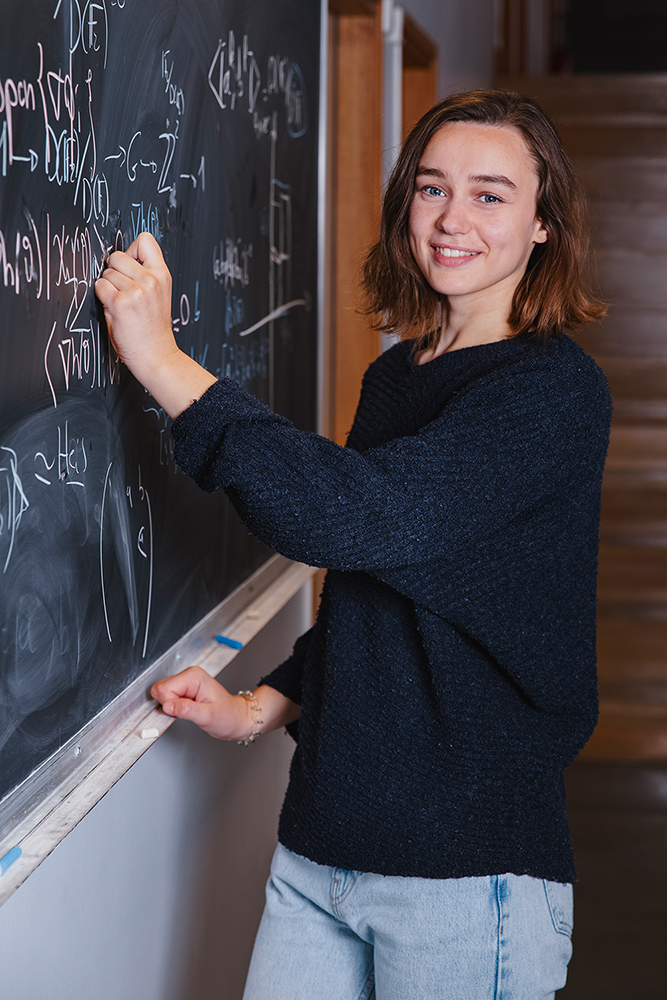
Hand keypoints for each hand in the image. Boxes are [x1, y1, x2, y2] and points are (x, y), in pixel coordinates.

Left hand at [95, 232, 175, 384]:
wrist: (156, 355)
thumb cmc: (153, 328)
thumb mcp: (160, 294)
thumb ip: (146, 273)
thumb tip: (119, 257)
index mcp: (162, 275)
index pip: (144, 239)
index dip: (132, 250)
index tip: (131, 265)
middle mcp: (150, 280)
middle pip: (117, 256)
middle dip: (114, 271)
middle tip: (122, 290)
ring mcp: (135, 292)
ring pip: (106, 273)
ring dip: (108, 287)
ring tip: (121, 304)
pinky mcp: (119, 304)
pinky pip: (100, 286)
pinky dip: (102, 297)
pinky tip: (114, 309)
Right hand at [150, 666, 252, 740]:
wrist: (236, 719)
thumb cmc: (227, 715)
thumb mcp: (208, 716)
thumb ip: (187, 710)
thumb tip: (168, 706)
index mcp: (194, 676)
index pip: (164, 688)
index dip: (170, 705)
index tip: (182, 712)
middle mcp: (188, 676)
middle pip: (160, 689)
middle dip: (168, 705)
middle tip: (186, 712)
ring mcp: (185, 683)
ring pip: (161, 694)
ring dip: (170, 707)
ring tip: (188, 711)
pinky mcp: (183, 691)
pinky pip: (166, 698)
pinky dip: (171, 708)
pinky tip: (185, 711)